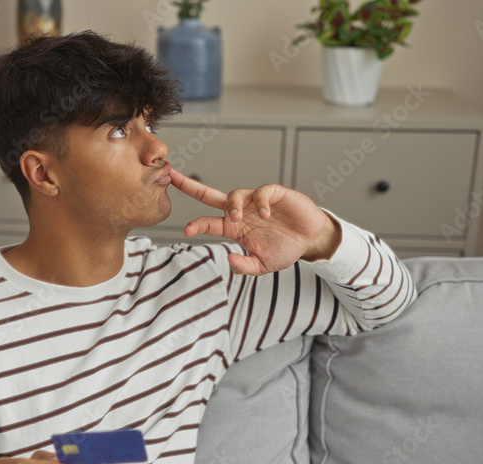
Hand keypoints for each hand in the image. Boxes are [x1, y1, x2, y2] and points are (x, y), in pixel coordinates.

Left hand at [169, 169, 341, 274]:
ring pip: (234, 194)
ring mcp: (255, 201)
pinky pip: (261, 192)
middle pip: (210, 196)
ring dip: (231, 205)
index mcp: (234, 228)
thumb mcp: (263, 265)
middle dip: (190, 186)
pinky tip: (265, 214)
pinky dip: (260, 202)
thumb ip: (246, 266)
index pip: (209, 222)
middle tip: (172, 177)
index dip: (198, 225)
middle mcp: (240, 211)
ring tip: (235, 217)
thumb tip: (229, 261)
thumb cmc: (285, 248)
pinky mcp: (274, 194)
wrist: (310, 239)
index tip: (188, 230)